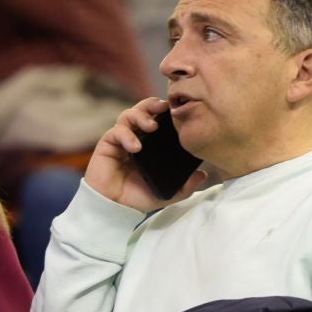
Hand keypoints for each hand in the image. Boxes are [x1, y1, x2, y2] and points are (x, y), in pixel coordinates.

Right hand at [83, 98, 208, 212]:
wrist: (116, 207)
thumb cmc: (138, 197)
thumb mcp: (168, 193)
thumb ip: (185, 186)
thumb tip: (203, 174)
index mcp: (151, 143)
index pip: (158, 118)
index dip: (166, 111)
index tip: (177, 111)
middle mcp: (136, 136)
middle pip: (143, 109)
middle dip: (153, 105)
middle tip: (163, 109)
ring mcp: (121, 139)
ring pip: (128, 115)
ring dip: (140, 116)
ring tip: (151, 126)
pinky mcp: (108, 144)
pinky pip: (116, 132)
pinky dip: (126, 135)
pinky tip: (135, 147)